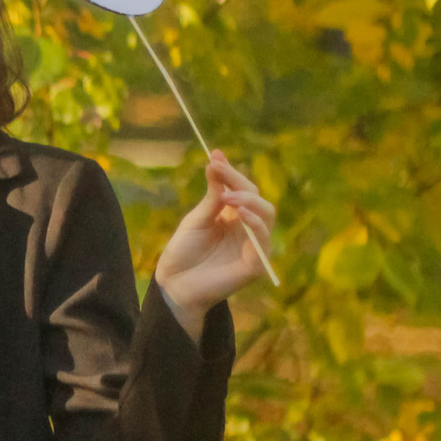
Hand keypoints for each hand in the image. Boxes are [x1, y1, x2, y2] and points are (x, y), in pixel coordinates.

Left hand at [154, 150, 276, 336]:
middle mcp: (247, 228)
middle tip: (220, 174)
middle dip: (240, 183)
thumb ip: (211, 197)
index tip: (215, 156)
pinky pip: (263, 241)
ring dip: (249, 202)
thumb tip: (216, 163)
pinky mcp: (256, 264)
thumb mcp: (196, 220)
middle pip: (256, 198)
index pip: (241, 189)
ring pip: (266, 215)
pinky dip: (255, 225)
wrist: (173, 285)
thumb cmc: (183, 253)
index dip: (230, 172)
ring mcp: (254, 245)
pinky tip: (241, 214)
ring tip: (229, 197)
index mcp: (232, 215)